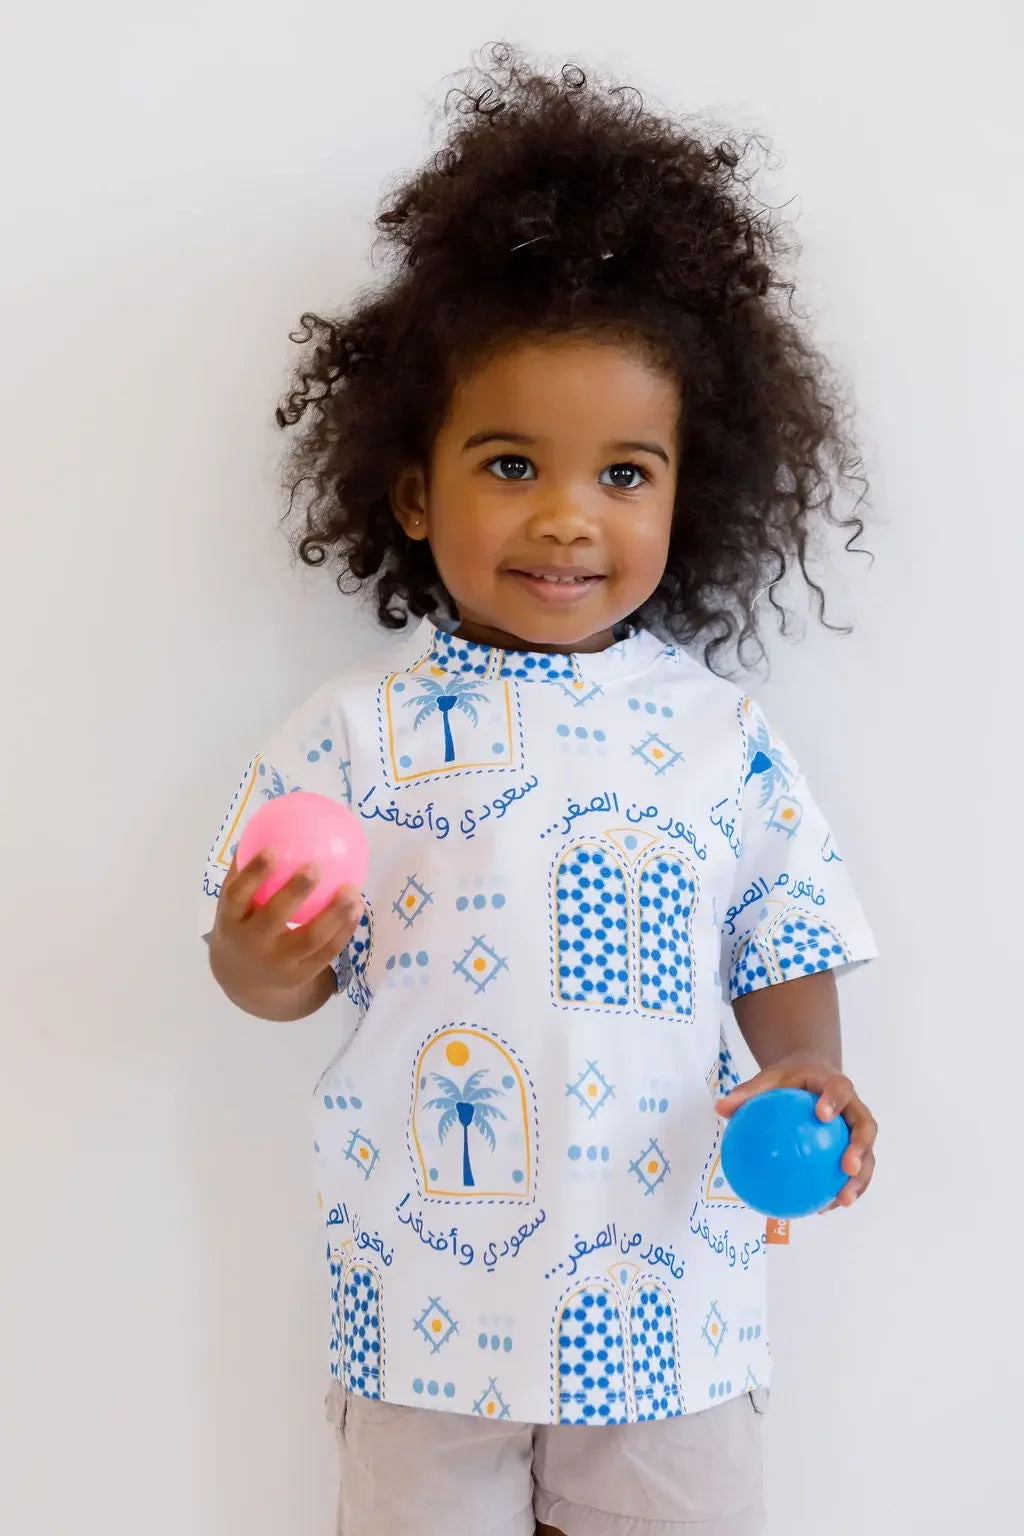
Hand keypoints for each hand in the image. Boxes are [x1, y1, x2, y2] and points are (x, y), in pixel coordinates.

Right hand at [210, 852, 363, 1010]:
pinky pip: (327, 952)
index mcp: (231, 921)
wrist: (244, 978)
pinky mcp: (302, 975)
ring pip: (309, 939)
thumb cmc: (242, 924)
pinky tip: (357, 907)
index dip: (254, 873)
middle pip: (274, 918)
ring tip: (351, 889)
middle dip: (294, 892)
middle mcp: (252, 944)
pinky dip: (344, 930)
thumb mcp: (234, 903)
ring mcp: (278, 963)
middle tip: (315, 866)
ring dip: (333, 914)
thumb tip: (266, 823)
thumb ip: (245, 870)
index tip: (274, 849)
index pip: (238, 896)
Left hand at [716, 1053, 876, 1207]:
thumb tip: (720, 1109)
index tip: (822, 1115)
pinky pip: (854, 1172)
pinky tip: (823, 1208)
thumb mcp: (769, 1079)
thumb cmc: (791, 1080)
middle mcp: (854, 1107)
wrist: (813, 1076)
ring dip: (860, 1179)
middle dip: (860, 1148)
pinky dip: (842, 1189)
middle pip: (866, 1127)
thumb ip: (748, 1093)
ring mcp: (857, 1130)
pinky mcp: (856, 1148)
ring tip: (842, 1201)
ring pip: (868, 1155)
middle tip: (847, 1167)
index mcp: (835, 1084)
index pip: (840, 1089)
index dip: (835, 1101)